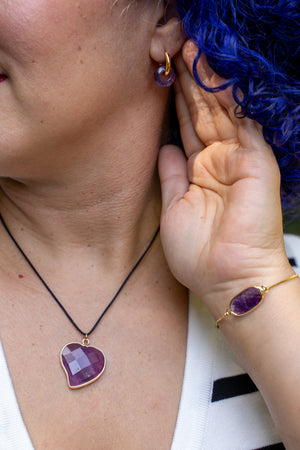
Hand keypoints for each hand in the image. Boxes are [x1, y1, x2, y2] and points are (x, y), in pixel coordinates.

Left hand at [158, 41, 291, 316]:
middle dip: (189, 83)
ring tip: (189, 51)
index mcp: (201, 173)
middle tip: (175, 51)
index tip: (163, 77)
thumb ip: (172, 176)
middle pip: (203, 114)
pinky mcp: (255, 161)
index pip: (187, 128)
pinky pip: (241, 122)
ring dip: (206, 82)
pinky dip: (229, 97)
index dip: (176, 103)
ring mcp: (239, 158)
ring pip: (221, 112)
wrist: (227, 279)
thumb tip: (165, 149)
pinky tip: (215, 73)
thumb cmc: (200, 254)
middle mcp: (220, 161)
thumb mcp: (174, 209)